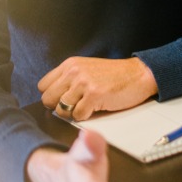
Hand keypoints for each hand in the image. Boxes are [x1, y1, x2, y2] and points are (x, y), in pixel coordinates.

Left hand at [38, 56, 157, 120]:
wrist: (138, 74)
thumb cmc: (113, 75)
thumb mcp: (86, 69)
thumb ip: (69, 79)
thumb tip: (53, 98)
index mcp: (69, 65)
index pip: (43, 86)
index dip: (51, 97)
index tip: (62, 100)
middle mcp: (73, 72)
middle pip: (47, 98)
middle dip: (58, 107)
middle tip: (73, 107)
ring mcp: (83, 83)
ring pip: (61, 109)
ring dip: (72, 114)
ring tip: (85, 108)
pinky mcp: (94, 95)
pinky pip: (78, 115)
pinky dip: (85, 117)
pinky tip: (95, 109)